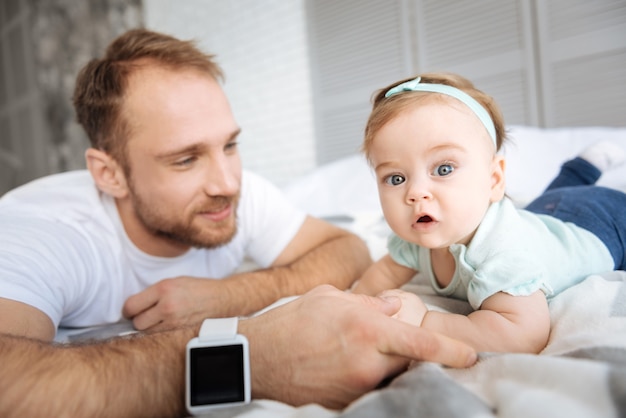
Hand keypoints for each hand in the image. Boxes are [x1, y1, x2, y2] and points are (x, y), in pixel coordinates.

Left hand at [122, 277, 237, 330]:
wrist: (218, 298)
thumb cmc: (195, 288)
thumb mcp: (172, 281)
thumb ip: (152, 292)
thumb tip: (133, 305)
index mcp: (164, 289)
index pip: (131, 306)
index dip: (128, 309)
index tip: (131, 309)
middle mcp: (167, 306)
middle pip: (137, 322)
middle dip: (137, 318)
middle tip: (143, 313)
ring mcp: (174, 321)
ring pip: (146, 331)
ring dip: (147, 326)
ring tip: (156, 317)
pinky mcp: (178, 330)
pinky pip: (159, 334)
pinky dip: (158, 330)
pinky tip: (164, 321)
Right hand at [241, 284, 475, 408]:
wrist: (257, 359)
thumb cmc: (292, 322)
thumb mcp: (331, 298)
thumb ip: (370, 303)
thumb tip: (397, 308)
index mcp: (368, 330)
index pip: (423, 345)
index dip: (453, 352)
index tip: (471, 356)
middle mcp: (369, 363)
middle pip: (411, 363)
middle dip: (413, 354)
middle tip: (394, 342)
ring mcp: (357, 387)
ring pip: (390, 376)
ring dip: (387, 365)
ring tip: (357, 351)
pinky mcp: (345, 402)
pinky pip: (369, 388)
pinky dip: (368, 377)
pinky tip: (345, 365)